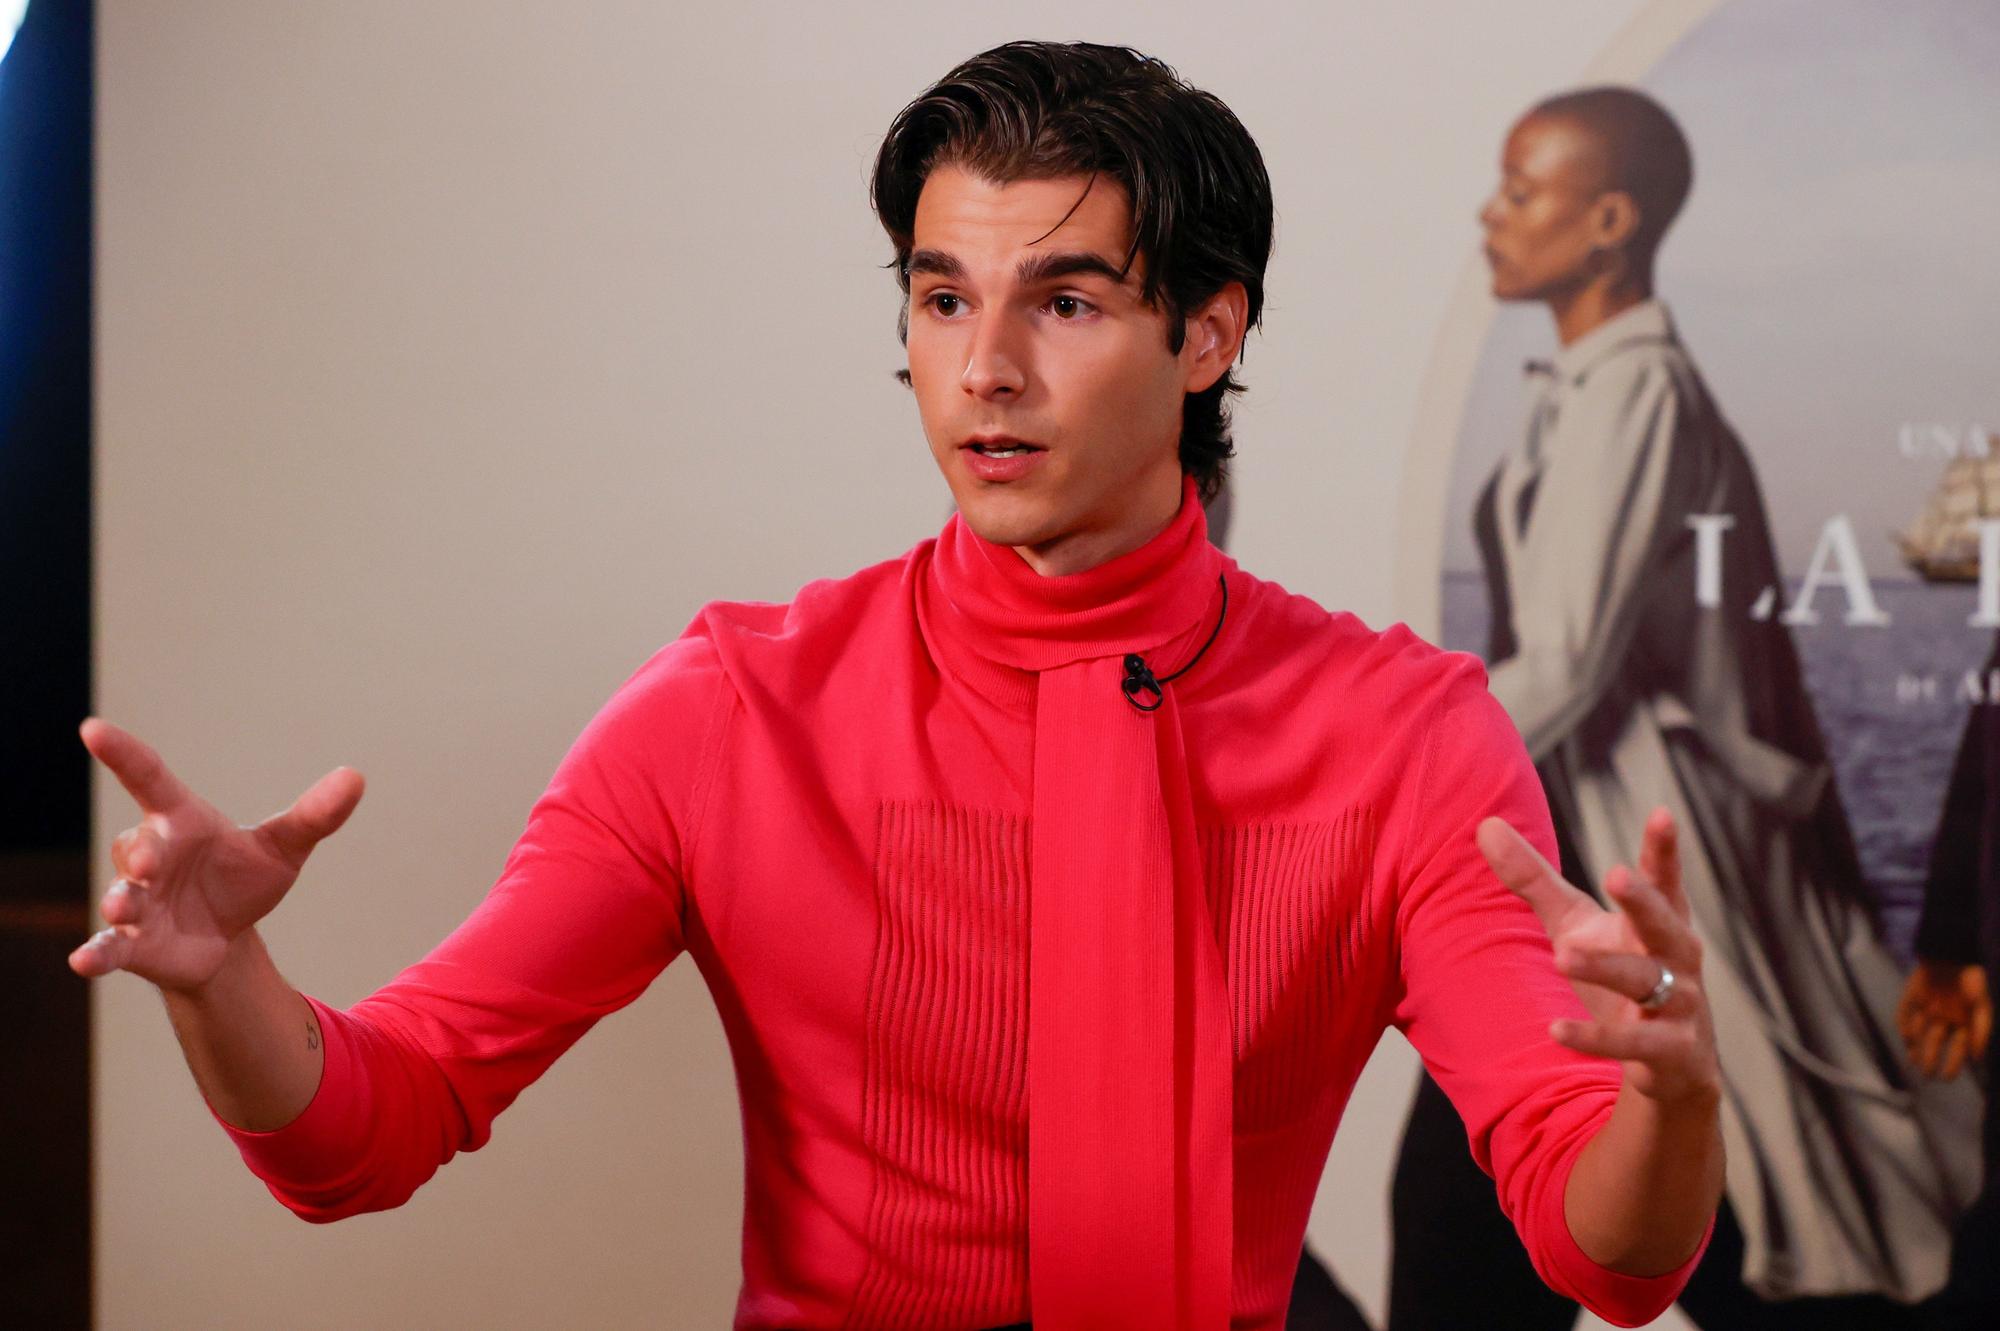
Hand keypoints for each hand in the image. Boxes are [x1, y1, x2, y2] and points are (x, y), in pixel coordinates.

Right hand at [70, 717, 364, 993]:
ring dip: (120, 901)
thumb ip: (313, 816)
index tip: (92, 728)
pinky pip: (106, 946)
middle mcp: (149, 855)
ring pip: (120, 894)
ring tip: (123, 907)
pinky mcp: (131, 942)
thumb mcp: (283, 848)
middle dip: (140, 852)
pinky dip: (96, 954)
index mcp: (180, 821)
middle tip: (146, 861)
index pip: (148, 778)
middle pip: (136, 844)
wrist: (225, 938)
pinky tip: (83, 962)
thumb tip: (356, 777)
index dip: (123, 753)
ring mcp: (136, 899)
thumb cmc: (242, 879)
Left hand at [1478, 808, 1719, 1106]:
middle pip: (1664, 924)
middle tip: (1616, 874)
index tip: (1663, 813)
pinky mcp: (1670, 1051)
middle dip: (1643, 901)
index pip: (1663, 881)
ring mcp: (1679, 1006)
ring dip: (1605, 967)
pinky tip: (1556, 1030)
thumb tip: (1486, 824)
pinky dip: (1596, 1039)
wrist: (1671, 1063)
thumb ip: (1534, 878)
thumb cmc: (1619, 972)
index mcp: (1658, 922)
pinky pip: (1633, 1044)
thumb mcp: (1573, 923)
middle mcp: (1676, 959)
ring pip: (1644, 982)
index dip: (1664, 850)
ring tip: (1561, 955)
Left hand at [1897, 961, 1990, 1079]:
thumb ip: (1982, 1031)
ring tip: (1914, 1062)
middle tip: (1927, 1076)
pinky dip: (1904, 1025)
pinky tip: (1907, 1037)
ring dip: (1915, 1048)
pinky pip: (1904, 1014)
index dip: (1952, 1065)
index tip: (1946, 1079)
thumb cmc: (1972, 979)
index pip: (1957, 1051)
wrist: (1952, 951)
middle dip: (1931, 1061)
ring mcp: (1926, 1008)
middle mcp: (1943, 1018)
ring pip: (1919, 1033)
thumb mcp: (1983, 1005)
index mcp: (1962, 1022)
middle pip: (1935, 1044)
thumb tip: (1977, 1057)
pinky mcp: (1911, 997)